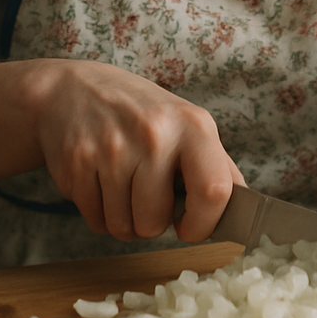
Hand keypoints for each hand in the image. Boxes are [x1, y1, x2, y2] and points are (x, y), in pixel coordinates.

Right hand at [29, 59, 244, 241]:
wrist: (73, 89)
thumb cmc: (139, 112)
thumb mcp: (185, 122)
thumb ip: (214, 163)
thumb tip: (243, 207)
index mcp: (192, 123)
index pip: (214, 191)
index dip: (204, 223)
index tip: (191, 226)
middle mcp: (154, 134)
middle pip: (156, 222)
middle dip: (152, 220)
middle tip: (146, 191)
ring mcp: (112, 149)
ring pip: (124, 227)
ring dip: (124, 219)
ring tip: (122, 183)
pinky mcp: (78, 164)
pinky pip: (95, 222)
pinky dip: (99, 213)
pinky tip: (99, 180)